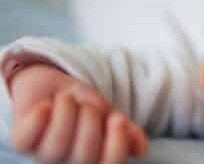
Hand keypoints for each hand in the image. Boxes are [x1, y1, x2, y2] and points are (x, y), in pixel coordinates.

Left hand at [9, 64, 147, 163]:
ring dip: (66, 115)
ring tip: (66, 99)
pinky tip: (46, 105)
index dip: (116, 145)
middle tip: (86, 104)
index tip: (118, 119)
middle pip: (83, 157)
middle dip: (90, 122)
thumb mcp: (109, 114)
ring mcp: (44, 154)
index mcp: (94, 159)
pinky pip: (27, 138)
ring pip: (56, 149)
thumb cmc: (85, 105)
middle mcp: (70, 163)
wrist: (56, 86)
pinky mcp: (22, 141)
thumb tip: (140, 148)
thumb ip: (126, 130)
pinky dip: (39, 117)